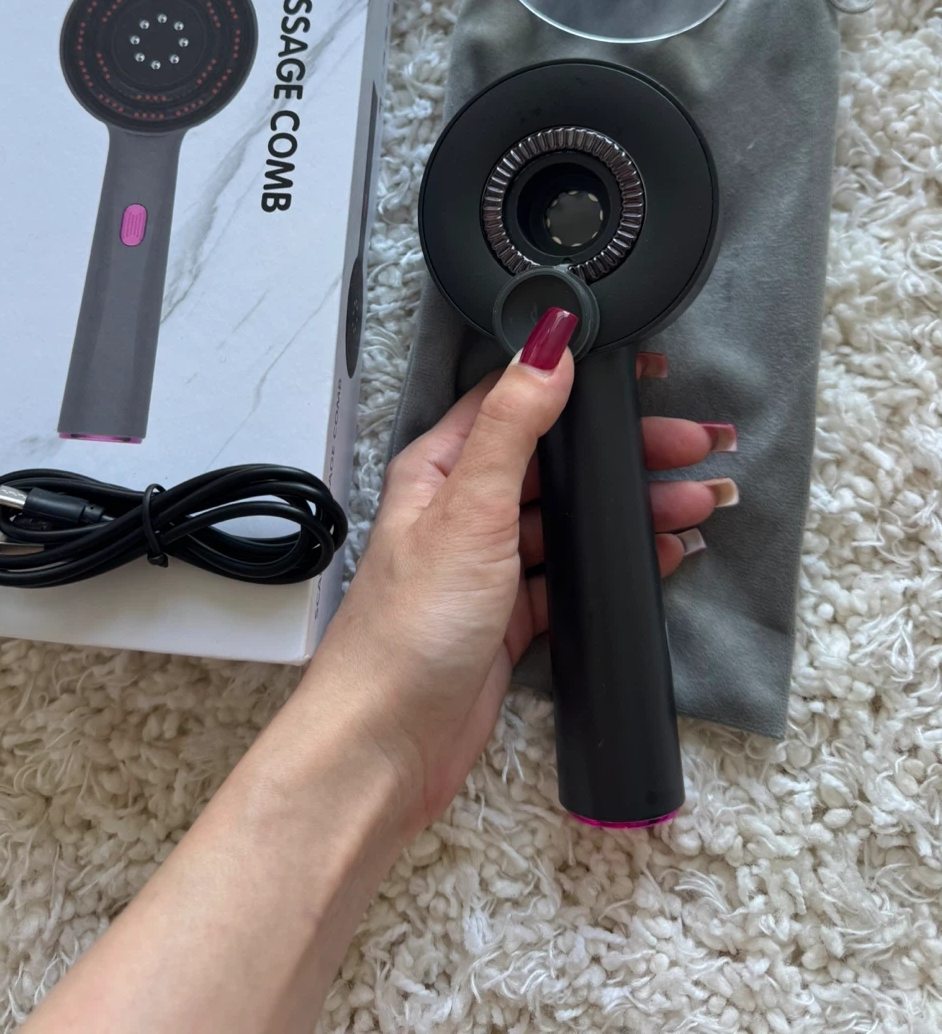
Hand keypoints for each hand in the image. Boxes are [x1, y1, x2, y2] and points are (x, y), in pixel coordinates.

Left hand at [303, 319, 737, 840]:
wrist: (389, 744)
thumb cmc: (408, 629)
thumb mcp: (469, 509)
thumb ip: (513, 426)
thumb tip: (546, 344)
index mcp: (440, 467)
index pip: (515, 400)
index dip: (576, 380)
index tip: (640, 372)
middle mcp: (462, 509)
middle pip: (556, 460)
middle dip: (625, 450)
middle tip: (694, 444)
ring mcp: (487, 564)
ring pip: (570, 519)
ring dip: (631, 506)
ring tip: (698, 498)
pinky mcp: (509, 615)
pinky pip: (572, 574)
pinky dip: (617, 563)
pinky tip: (662, 554)